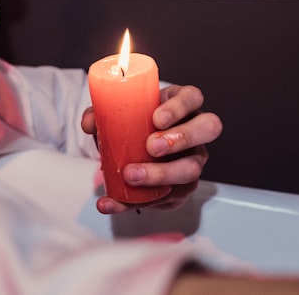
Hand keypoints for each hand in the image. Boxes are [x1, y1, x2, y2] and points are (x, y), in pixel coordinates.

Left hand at [81, 84, 222, 213]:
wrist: (130, 150)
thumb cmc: (132, 124)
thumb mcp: (116, 114)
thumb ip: (100, 114)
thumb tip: (90, 123)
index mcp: (181, 105)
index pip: (193, 97)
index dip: (179, 107)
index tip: (156, 118)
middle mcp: (195, 131)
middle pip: (208, 129)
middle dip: (181, 139)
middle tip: (151, 147)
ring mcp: (193, 159)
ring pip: (193, 169)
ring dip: (160, 175)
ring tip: (131, 176)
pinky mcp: (183, 187)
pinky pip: (168, 197)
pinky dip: (136, 201)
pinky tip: (113, 201)